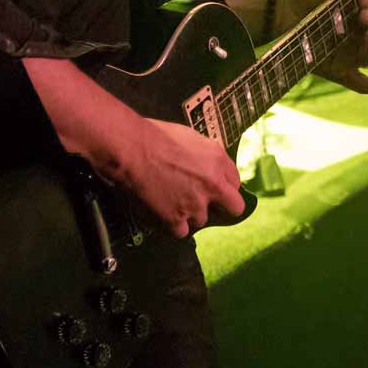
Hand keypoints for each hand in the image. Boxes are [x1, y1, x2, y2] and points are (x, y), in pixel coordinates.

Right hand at [122, 119, 244, 239]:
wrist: (132, 149)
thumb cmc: (154, 136)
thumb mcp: (189, 136)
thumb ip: (204, 155)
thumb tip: (205, 164)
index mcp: (217, 159)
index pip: (235, 182)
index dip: (223, 185)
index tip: (214, 187)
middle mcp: (212, 184)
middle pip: (234, 207)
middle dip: (223, 207)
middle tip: (206, 203)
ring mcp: (196, 204)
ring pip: (202, 219)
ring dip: (189, 214)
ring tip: (171, 200)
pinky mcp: (176, 220)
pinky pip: (181, 231)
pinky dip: (172, 225)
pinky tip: (162, 212)